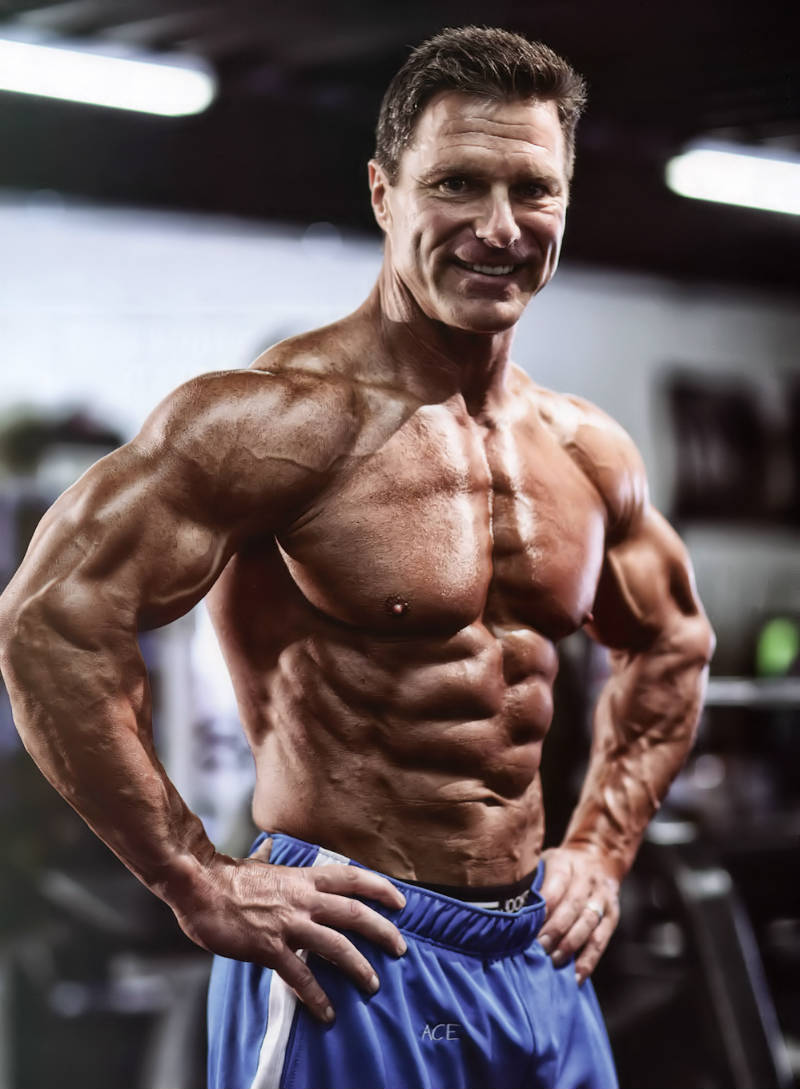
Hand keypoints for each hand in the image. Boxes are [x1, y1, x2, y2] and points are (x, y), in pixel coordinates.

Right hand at [172, 851, 406, 1022]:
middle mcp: (303, 899)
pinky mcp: (270, 947)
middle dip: (382, 930)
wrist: (199, 885)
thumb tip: (270, 847)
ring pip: (336, 946)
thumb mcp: (257, 862)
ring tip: (373, 985)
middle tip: (400, 947)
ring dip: (358, 967)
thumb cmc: (225, 877)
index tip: (400, 900)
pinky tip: (327, 1012)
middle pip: (354, 913)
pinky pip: (300, 976)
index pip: (351, 878)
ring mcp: (288, 924)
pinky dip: (316, 996)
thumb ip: (271, 859)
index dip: (379, 888)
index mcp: (302, 878)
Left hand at [538, 845, 619, 984]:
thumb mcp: (545, 862)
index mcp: (565, 863)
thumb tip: (509, 910)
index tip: (527, 928)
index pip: (554, 888)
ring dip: (570, 946)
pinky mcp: (613, 915)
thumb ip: (533, 882)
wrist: (599, 858)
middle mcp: (587, 879)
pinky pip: (601, 940)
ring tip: (553, 961)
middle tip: (537, 949)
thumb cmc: (561, 866)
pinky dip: (589, 960)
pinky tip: (576, 975)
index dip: (543, 910)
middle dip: (554, 931)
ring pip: (588, 923)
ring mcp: (602, 897)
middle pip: (572, 906)